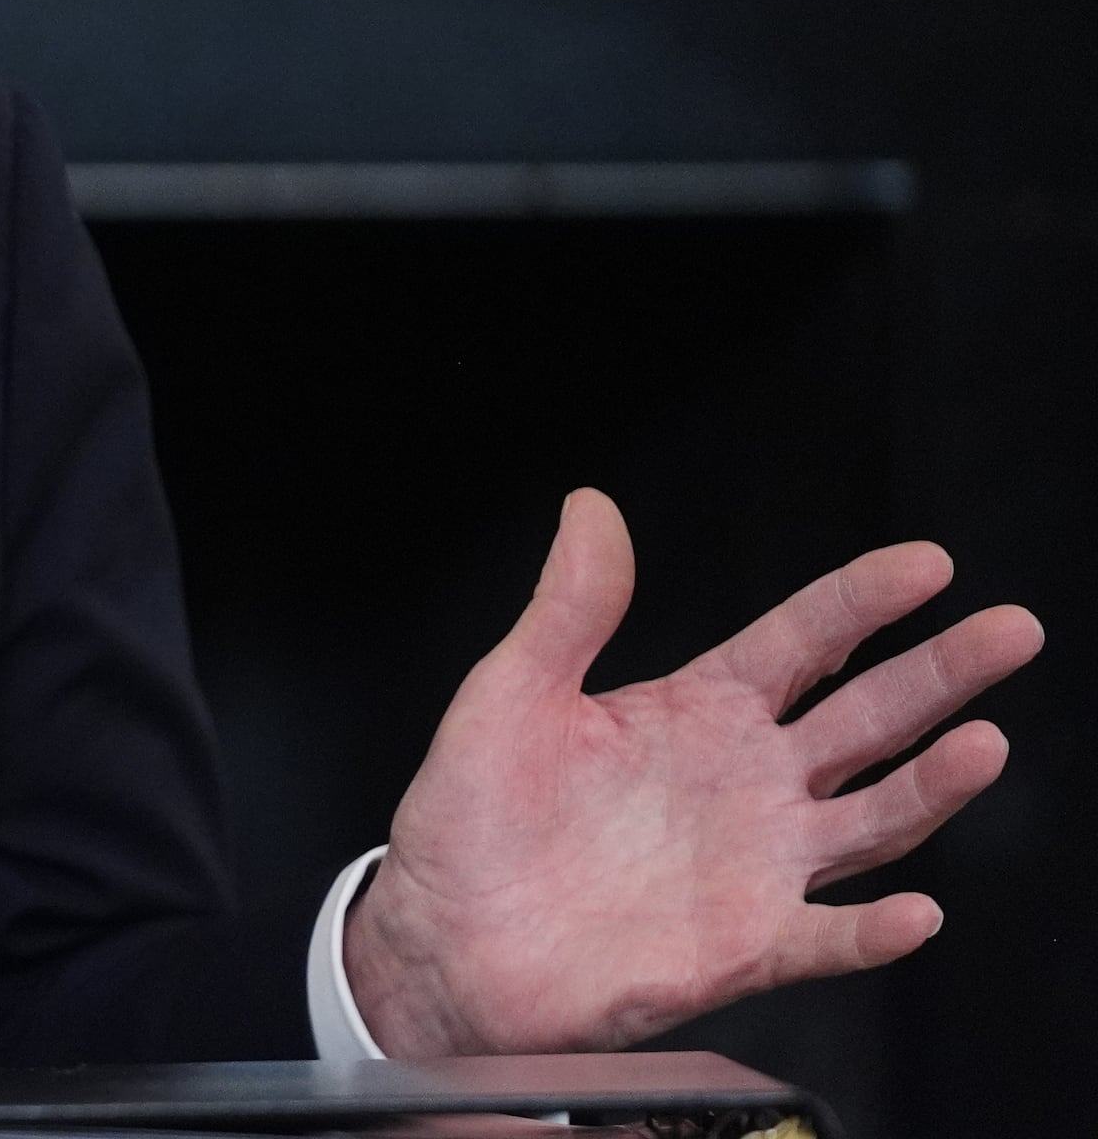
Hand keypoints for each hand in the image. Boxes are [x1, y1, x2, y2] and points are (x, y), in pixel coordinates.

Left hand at [345, 488, 1042, 1054]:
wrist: (444, 936)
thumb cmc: (473, 819)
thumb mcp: (509, 691)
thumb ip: (568, 606)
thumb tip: (591, 508)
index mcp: (698, 710)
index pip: (804, 640)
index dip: (864, 600)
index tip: (928, 563)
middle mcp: (747, 782)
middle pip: (868, 716)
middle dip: (942, 672)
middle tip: (1009, 630)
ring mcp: (757, 864)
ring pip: (874, 819)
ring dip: (933, 787)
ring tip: (983, 742)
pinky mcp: (745, 945)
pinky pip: (827, 938)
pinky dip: (873, 931)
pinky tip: (915, 913)